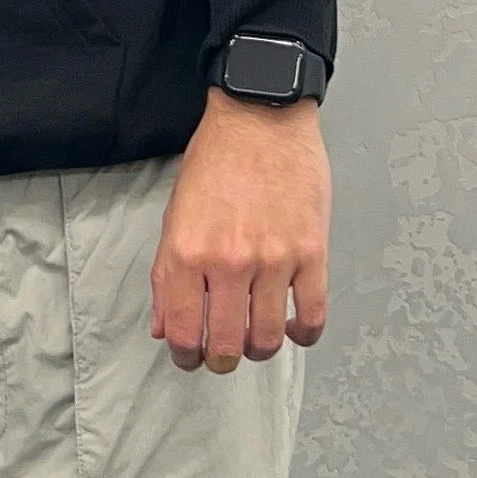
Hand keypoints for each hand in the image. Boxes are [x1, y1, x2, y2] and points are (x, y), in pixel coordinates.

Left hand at [150, 90, 327, 374]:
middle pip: (225, 345)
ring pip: (268, 338)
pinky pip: (312, 314)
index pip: (182, 332)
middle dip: (220, 361)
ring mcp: (273, 259)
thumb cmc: (216, 160)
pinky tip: (295, 330)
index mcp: (186, 253)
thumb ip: (165, 276)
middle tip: (222, 355)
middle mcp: (228, 262)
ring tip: (256, 341)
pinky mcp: (311, 252)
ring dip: (260, 350)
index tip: (189, 357)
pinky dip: (304, 333)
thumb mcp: (174, 214)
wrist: (260, 117)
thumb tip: (164, 327)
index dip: (184, 356)